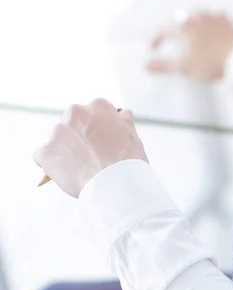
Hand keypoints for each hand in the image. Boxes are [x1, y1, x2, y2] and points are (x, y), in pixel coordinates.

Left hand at [33, 98, 147, 197]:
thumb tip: (123, 114)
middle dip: (77, 136)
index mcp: (97, 106)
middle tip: (88, 154)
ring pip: (57, 140)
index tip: (98, 141)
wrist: (117, 183)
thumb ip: (123, 121)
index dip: (95, 128)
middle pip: (72, 123)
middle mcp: (76, 112)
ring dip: (64, 149)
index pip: (92, 112)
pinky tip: (64, 173)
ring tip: (78, 167)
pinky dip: (51, 165)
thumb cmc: (128, 160)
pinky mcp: (46, 151)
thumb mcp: (132, 133)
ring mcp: (58, 132)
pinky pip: (43, 157)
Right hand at [146, 10, 232, 80]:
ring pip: (195, 15)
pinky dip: (207, 22)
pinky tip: (209, 29)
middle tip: (171, 39)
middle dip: (173, 29)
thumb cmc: (213, 62)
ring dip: (190, 23)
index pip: (163, 30)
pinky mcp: (226, 19)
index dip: (156, 39)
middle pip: (179, 20)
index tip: (154, 46)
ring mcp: (212, 16)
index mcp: (183, 27)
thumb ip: (164, 65)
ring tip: (190, 33)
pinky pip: (212, 16)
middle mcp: (196, 17)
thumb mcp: (184, 67)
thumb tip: (148, 65)